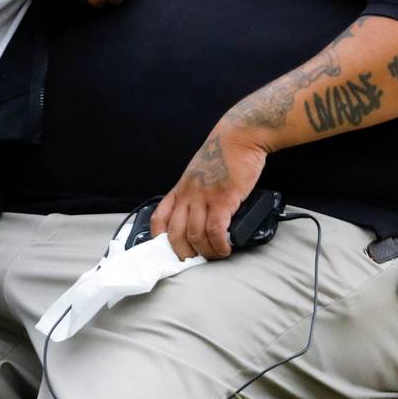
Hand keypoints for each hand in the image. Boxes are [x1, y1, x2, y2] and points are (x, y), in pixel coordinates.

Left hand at [149, 124, 268, 259]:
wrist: (239, 137)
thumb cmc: (223, 154)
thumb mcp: (200, 173)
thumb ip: (197, 193)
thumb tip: (203, 217)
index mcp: (180, 189)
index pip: (159, 218)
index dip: (159, 239)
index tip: (168, 251)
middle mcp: (188, 195)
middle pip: (174, 234)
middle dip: (182, 254)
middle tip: (194, 261)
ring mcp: (203, 197)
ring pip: (194, 235)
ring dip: (205, 252)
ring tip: (216, 255)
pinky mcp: (223, 199)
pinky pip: (215, 230)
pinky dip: (219, 245)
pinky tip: (226, 249)